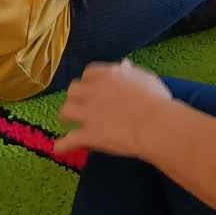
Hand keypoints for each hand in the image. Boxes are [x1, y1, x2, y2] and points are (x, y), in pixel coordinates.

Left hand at [57, 60, 172, 155]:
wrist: (155, 124)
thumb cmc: (157, 101)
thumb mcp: (146, 79)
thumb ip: (131, 73)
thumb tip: (124, 65)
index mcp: (108, 76)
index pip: (89, 73)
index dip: (89, 81)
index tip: (93, 88)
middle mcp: (94, 91)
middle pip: (73, 89)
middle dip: (75, 97)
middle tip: (81, 105)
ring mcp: (89, 113)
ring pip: (65, 111)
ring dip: (66, 116)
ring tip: (68, 122)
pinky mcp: (88, 135)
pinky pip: (67, 140)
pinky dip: (61, 145)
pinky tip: (58, 149)